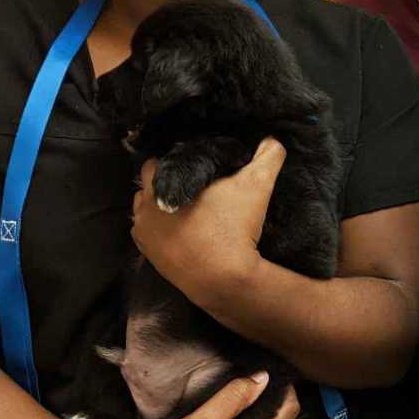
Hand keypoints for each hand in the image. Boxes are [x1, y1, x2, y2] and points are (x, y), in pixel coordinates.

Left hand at [131, 139, 285, 299]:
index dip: (173, 161)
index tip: (194, 167)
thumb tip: (273, 139)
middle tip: (194, 188)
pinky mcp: (150, 258)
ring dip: (161, 207)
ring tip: (188, 209)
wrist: (225, 279)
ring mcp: (145, 237)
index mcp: (162, 186)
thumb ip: (268, 156)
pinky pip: (149, 236)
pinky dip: (161, 231)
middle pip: (148, 187)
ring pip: (145, 212)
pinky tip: (183, 230)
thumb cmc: (234, 228)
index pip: (155, 164)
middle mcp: (144, 210)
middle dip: (166, 184)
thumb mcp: (257, 185)